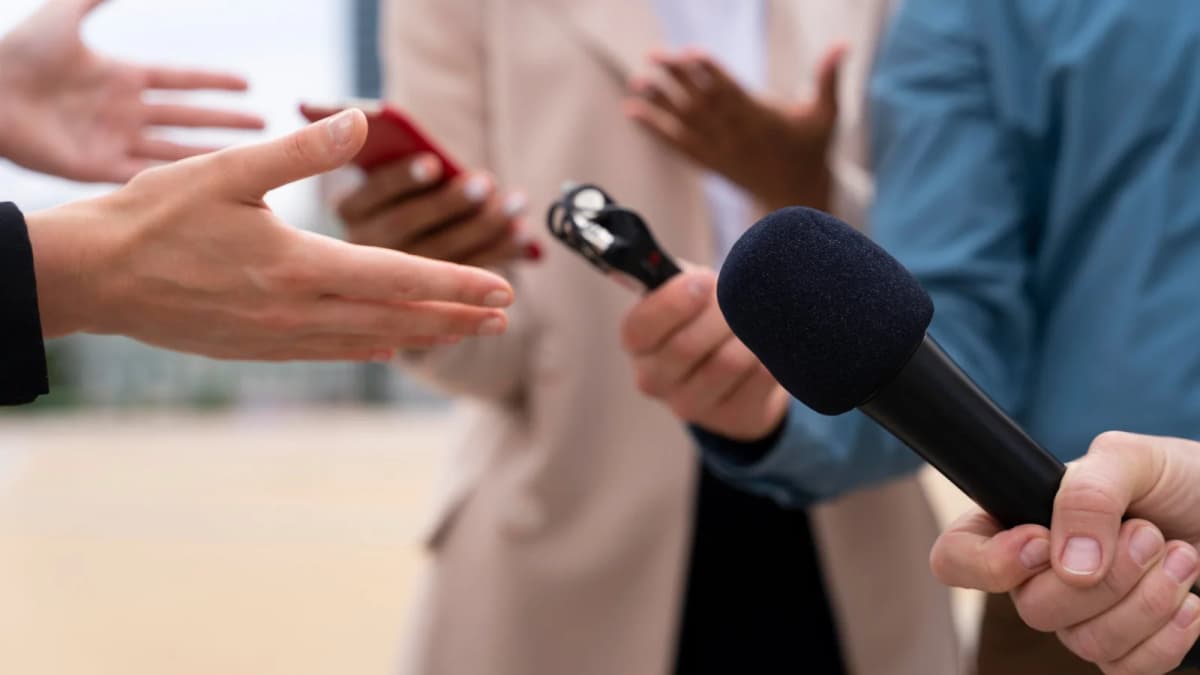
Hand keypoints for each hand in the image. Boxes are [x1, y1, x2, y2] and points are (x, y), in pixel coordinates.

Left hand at [0, 0, 263, 182]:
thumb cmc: (18, 53)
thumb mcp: (64, 16)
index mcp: (120, 76)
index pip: (180, 79)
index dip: (214, 81)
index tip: (248, 84)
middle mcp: (124, 111)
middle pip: (189, 116)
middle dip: (228, 121)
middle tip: (266, 125)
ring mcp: (114, 141)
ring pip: (177, 150)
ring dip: (212, 153)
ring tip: (249, 156)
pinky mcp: (97, 168)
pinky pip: (147, 174)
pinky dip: (178, 178)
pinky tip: (209, 182)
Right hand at [25, 109, 513, 361]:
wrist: (94, 277)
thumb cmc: (156, 217)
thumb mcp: (229, 171)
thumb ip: (301, 150)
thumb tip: (360, 121)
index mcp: (299, 266)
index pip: (399, 277)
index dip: (456, 284)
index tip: (504, 289)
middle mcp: (297, 312)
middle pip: (396, 317)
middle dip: (455, 317)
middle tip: (504, 319)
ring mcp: (278, 338)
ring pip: (368, 341)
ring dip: (422, 335)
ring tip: (463, 334)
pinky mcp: (258, 349)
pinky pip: (330, 352)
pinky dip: (369, 347)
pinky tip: (390, 347)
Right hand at [620, 269, 787, 440]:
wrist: (736, 368)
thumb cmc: (704, 317)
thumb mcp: (685, 292)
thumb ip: (684, 280)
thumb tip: (699, 279)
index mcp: (638, 344)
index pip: (640, 328)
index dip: (673, 302)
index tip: (705, 281)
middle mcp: (655, 380)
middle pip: (687, 345)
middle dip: (722, 312)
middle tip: (741, 294)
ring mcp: (692, 405)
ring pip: (729, 361)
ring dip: (750, 330)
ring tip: (758, 315)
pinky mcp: (732, 417)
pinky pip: (761, 376)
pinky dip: (772, 350)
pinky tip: (769, 341)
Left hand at [624, 45, 845, 211]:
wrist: (796, 199)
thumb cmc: (812, 152)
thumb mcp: (827, 116)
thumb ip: (829, 79)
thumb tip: (844, 45)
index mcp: (762, 119)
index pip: (731, 91)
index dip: (711, 72)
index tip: (692, 54)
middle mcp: (736, 135)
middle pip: (701, 102)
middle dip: (676, 79)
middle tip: (653, 56)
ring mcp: (720, 150)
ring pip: (685, 122)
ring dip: (659, 102)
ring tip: (637, 81)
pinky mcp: (709, 162)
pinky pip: (677, 145)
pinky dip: (655, 128)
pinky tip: (633, 112)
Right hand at [929, 432, 1199, 674]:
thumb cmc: (1177, 476)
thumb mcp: (1130, 458)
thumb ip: (1087, 495)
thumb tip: (1069, 566)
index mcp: (1018, 521)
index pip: (956, 557)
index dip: (988, 563)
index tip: (1043, 541)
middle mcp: (1039, 576)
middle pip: (1033, 607)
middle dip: (1106, 575)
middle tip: (1149, 533)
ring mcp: (1081, 617)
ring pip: (1084, 641)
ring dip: (1147, 599)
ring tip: (1180, 554)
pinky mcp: (1127, 648)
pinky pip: (1125, 669)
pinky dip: (1167, 637)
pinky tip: (1190, 600)